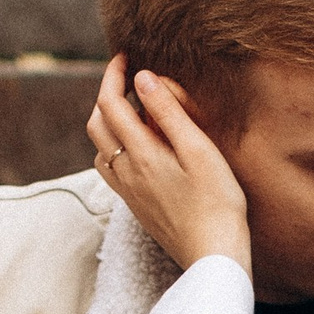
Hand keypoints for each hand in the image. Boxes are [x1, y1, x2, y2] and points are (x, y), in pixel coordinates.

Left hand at [88, 57, 252, 274]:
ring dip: (109, 122)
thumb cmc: (217, 203)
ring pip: (100, 147)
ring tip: (135, 111)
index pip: (110, 102)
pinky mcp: (136, 207)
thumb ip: (169, 112)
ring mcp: (128, 192)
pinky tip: (138, 147)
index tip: (126, 57)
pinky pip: (110, 169)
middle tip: (130, 79)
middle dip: (107, 94)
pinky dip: (115, 147)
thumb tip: (144, 78)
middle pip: (97, 123)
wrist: (213, 256)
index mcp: (141, 154)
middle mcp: (126, 172)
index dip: (114, 74)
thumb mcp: (199, 150)